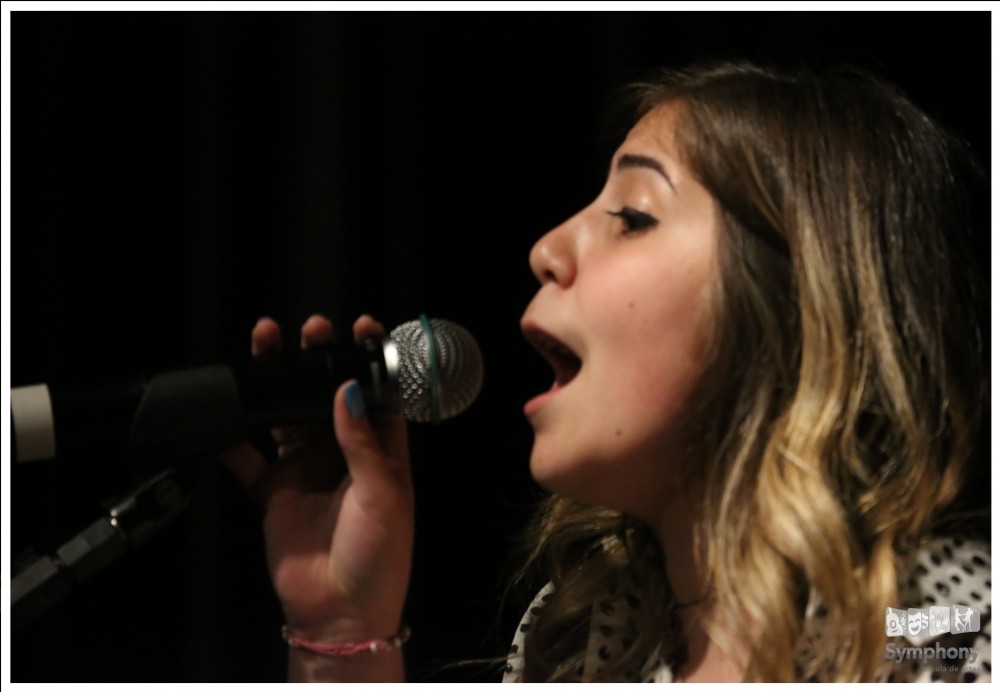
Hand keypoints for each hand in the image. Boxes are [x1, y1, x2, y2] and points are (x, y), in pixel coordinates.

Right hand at [221, 314, 412, 652]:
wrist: (341, 612)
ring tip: (267, 343)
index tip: (361, 326)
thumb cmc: (381, 555)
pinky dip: (231, 434)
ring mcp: (305, 469)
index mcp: (381, 450)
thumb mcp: (384, 494)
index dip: (369, 360)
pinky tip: (222, 408)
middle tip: (311, 330)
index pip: (376, 393)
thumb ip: (361, 441)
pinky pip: (245, 455)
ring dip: (276, 382)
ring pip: (285, 413)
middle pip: (326, 394)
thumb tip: (346, 391)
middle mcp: (342, 453)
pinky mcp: (271, 490)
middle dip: (318, 360)